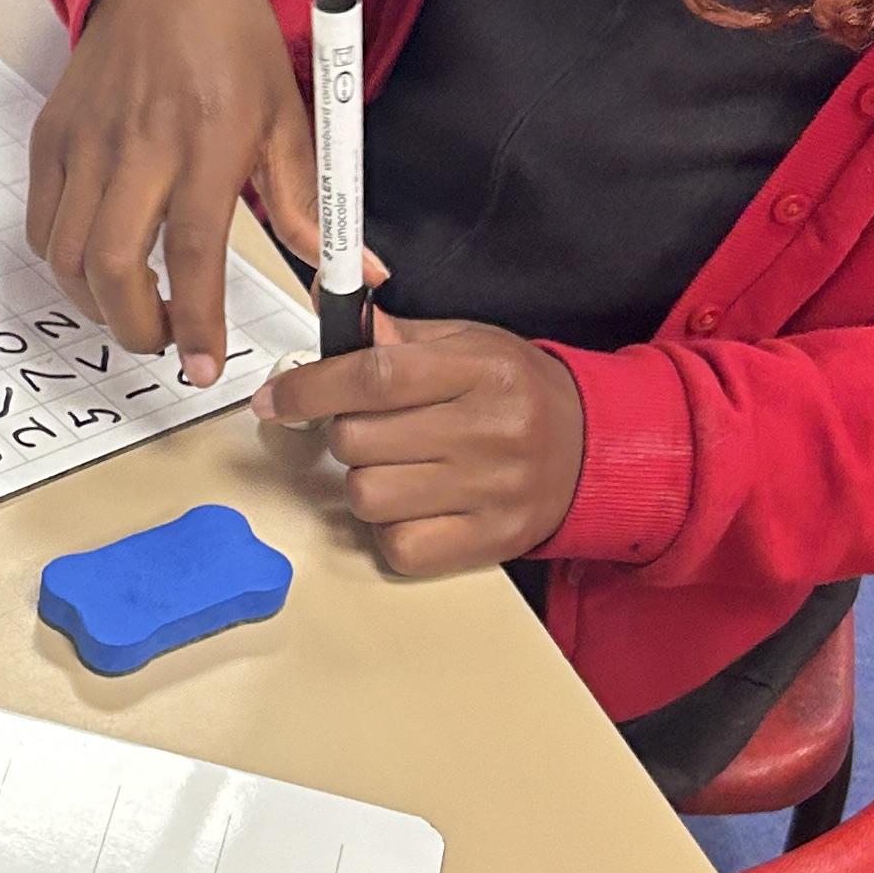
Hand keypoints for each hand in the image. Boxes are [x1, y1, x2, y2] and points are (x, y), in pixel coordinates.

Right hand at [26, 0, 321, 389]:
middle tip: (165, 341)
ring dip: (97, 303)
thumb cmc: (233, 45)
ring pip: (67, 255)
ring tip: (135, 308)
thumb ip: (310, 206)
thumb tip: (358, 274)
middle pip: (112, 266)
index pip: (193, 252)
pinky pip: (42, 224)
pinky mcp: (52, 137)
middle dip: (135, 327)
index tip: (207, 369)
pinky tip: (100, 262)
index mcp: (208, 140)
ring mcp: (86, 141)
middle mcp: (138, 143)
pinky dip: (65, 263)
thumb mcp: (289, 119)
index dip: (198, 322)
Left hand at [255, 317, 584, 577]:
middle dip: (345, 433)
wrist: (596, 451)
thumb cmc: (522, 393)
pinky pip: (399, 547)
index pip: (375, 376)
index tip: (277, 398)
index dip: (311, 387)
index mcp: (482, 370)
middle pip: (359, 440)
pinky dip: (391, 530)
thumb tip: (335, 326)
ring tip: (399, 467)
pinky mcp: (490, 541)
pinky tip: (415, 506)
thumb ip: (399, 338)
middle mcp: (489, 430)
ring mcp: (491, 491)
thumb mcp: (471, 344)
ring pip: (368, 496)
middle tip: (370, 428)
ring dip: (365, 483)